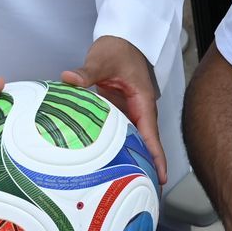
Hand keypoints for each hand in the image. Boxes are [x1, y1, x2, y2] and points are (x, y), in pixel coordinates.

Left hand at [60, 36, 165, 181]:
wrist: (121, 39)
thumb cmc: (118, 48)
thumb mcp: (102, 59)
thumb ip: (87, 72)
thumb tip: (70, 79)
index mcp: (142, 101)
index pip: (150, 133)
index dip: (156, 155)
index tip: (161, 176)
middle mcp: (139, 110)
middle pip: (146, 143)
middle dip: (148, 166)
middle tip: (147, 191)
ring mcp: (129, 111)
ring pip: (133, 139)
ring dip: (133, 159)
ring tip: (129, 184)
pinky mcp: (119, 110)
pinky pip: (120, 132)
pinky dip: (117, 147)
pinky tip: (110, 163)